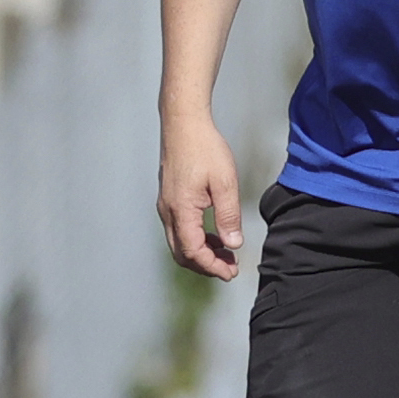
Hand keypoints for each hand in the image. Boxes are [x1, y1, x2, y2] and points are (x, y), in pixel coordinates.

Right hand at [159, 114, 243, 278]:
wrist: (183, 124)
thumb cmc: (205, 149)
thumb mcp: (225, 182)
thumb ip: (228, 216)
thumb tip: (233, 244)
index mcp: (181, 210)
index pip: (193, 252)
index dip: (212, 267)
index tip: (231, 273)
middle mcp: (168, 211)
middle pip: (182, 253)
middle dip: (206, 265)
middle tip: (231, 269)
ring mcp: (166, 206)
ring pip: (179, 243)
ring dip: (202, 253)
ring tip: (228, 255)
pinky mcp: (169, 200)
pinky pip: (179, 229)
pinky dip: (197, 239)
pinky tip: (216, 236)